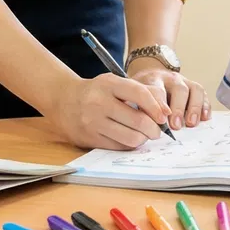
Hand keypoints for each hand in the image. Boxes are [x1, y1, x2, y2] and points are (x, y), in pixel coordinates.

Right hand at [49, 73, 169, 149]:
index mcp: (108, 84)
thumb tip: (165, 112)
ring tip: (144, 134)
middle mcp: (99, 102)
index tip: (164, 116)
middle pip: (138, 121)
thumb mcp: (115, 83)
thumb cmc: (97, 92)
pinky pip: (119, 147)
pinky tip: (130, 138)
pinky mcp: (90, 138)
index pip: (139, 94)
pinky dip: (130, 144)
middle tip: (157, 130)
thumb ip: (141, 92)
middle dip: (154, 129)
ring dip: (143, 139)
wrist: (63, 100)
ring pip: (131, 138)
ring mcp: (93, 122)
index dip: (156, 107)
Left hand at [128, 59, 210, 129]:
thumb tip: (142, 126)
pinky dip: (205, 106)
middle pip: (179, 89)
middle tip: (176, 125)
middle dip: (179, 108)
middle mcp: (171, 78)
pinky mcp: (193, 86)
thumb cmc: (142, 90)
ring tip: (191, 123)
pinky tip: (205, 118)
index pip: (157, 91)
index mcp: (153, 79)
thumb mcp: (134, 94)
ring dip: (194, 107)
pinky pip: (203, 93)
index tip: (161, 120)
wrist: (150, 72)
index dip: (160, 105)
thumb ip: (139, 107)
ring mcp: (184, 81)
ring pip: (194, 89)